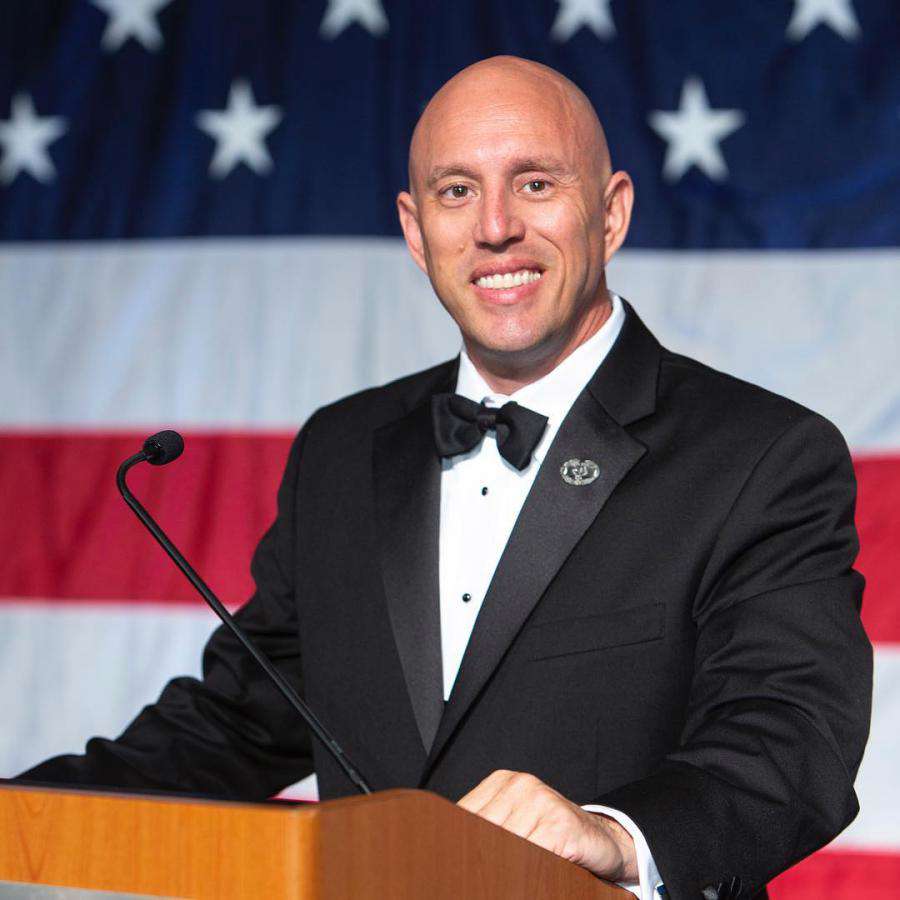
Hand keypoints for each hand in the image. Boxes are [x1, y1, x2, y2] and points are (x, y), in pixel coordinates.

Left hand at [457, 770, 637, 882]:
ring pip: (504, 845)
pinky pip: (531, 855)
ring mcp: (541, 800)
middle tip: (477, 877)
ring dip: (502, 869)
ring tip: (504, 876)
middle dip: (478, 859)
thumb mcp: (516, 825)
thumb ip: (486, 831)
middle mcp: (520, 785)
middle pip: (481, 831)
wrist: (604, 840)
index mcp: (502, 782)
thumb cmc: (554, 837)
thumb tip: (449, 853)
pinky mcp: (560, 823)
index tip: (451, 867)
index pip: (463, 815)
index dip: (455, 844)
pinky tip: (531, 877)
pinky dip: (526, 874)